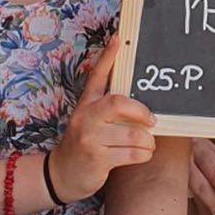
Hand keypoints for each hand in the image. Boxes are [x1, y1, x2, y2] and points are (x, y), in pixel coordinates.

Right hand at [51, 36, 157, 203]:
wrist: (62, 174)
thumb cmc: (84, 143)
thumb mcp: (90, 120)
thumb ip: (107, 107)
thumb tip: (137, 99)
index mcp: (86, 104)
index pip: (97, 76)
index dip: (108, 57)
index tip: (118, 39)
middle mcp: (86, 117)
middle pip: (119, 103)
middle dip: (141, 112)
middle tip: (151, 120)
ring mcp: (90, 138)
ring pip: (131, 133)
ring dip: (147, 140)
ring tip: (149, 143)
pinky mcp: (97, 159)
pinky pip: (131, 153)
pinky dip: (144, 154)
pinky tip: (144, 153)